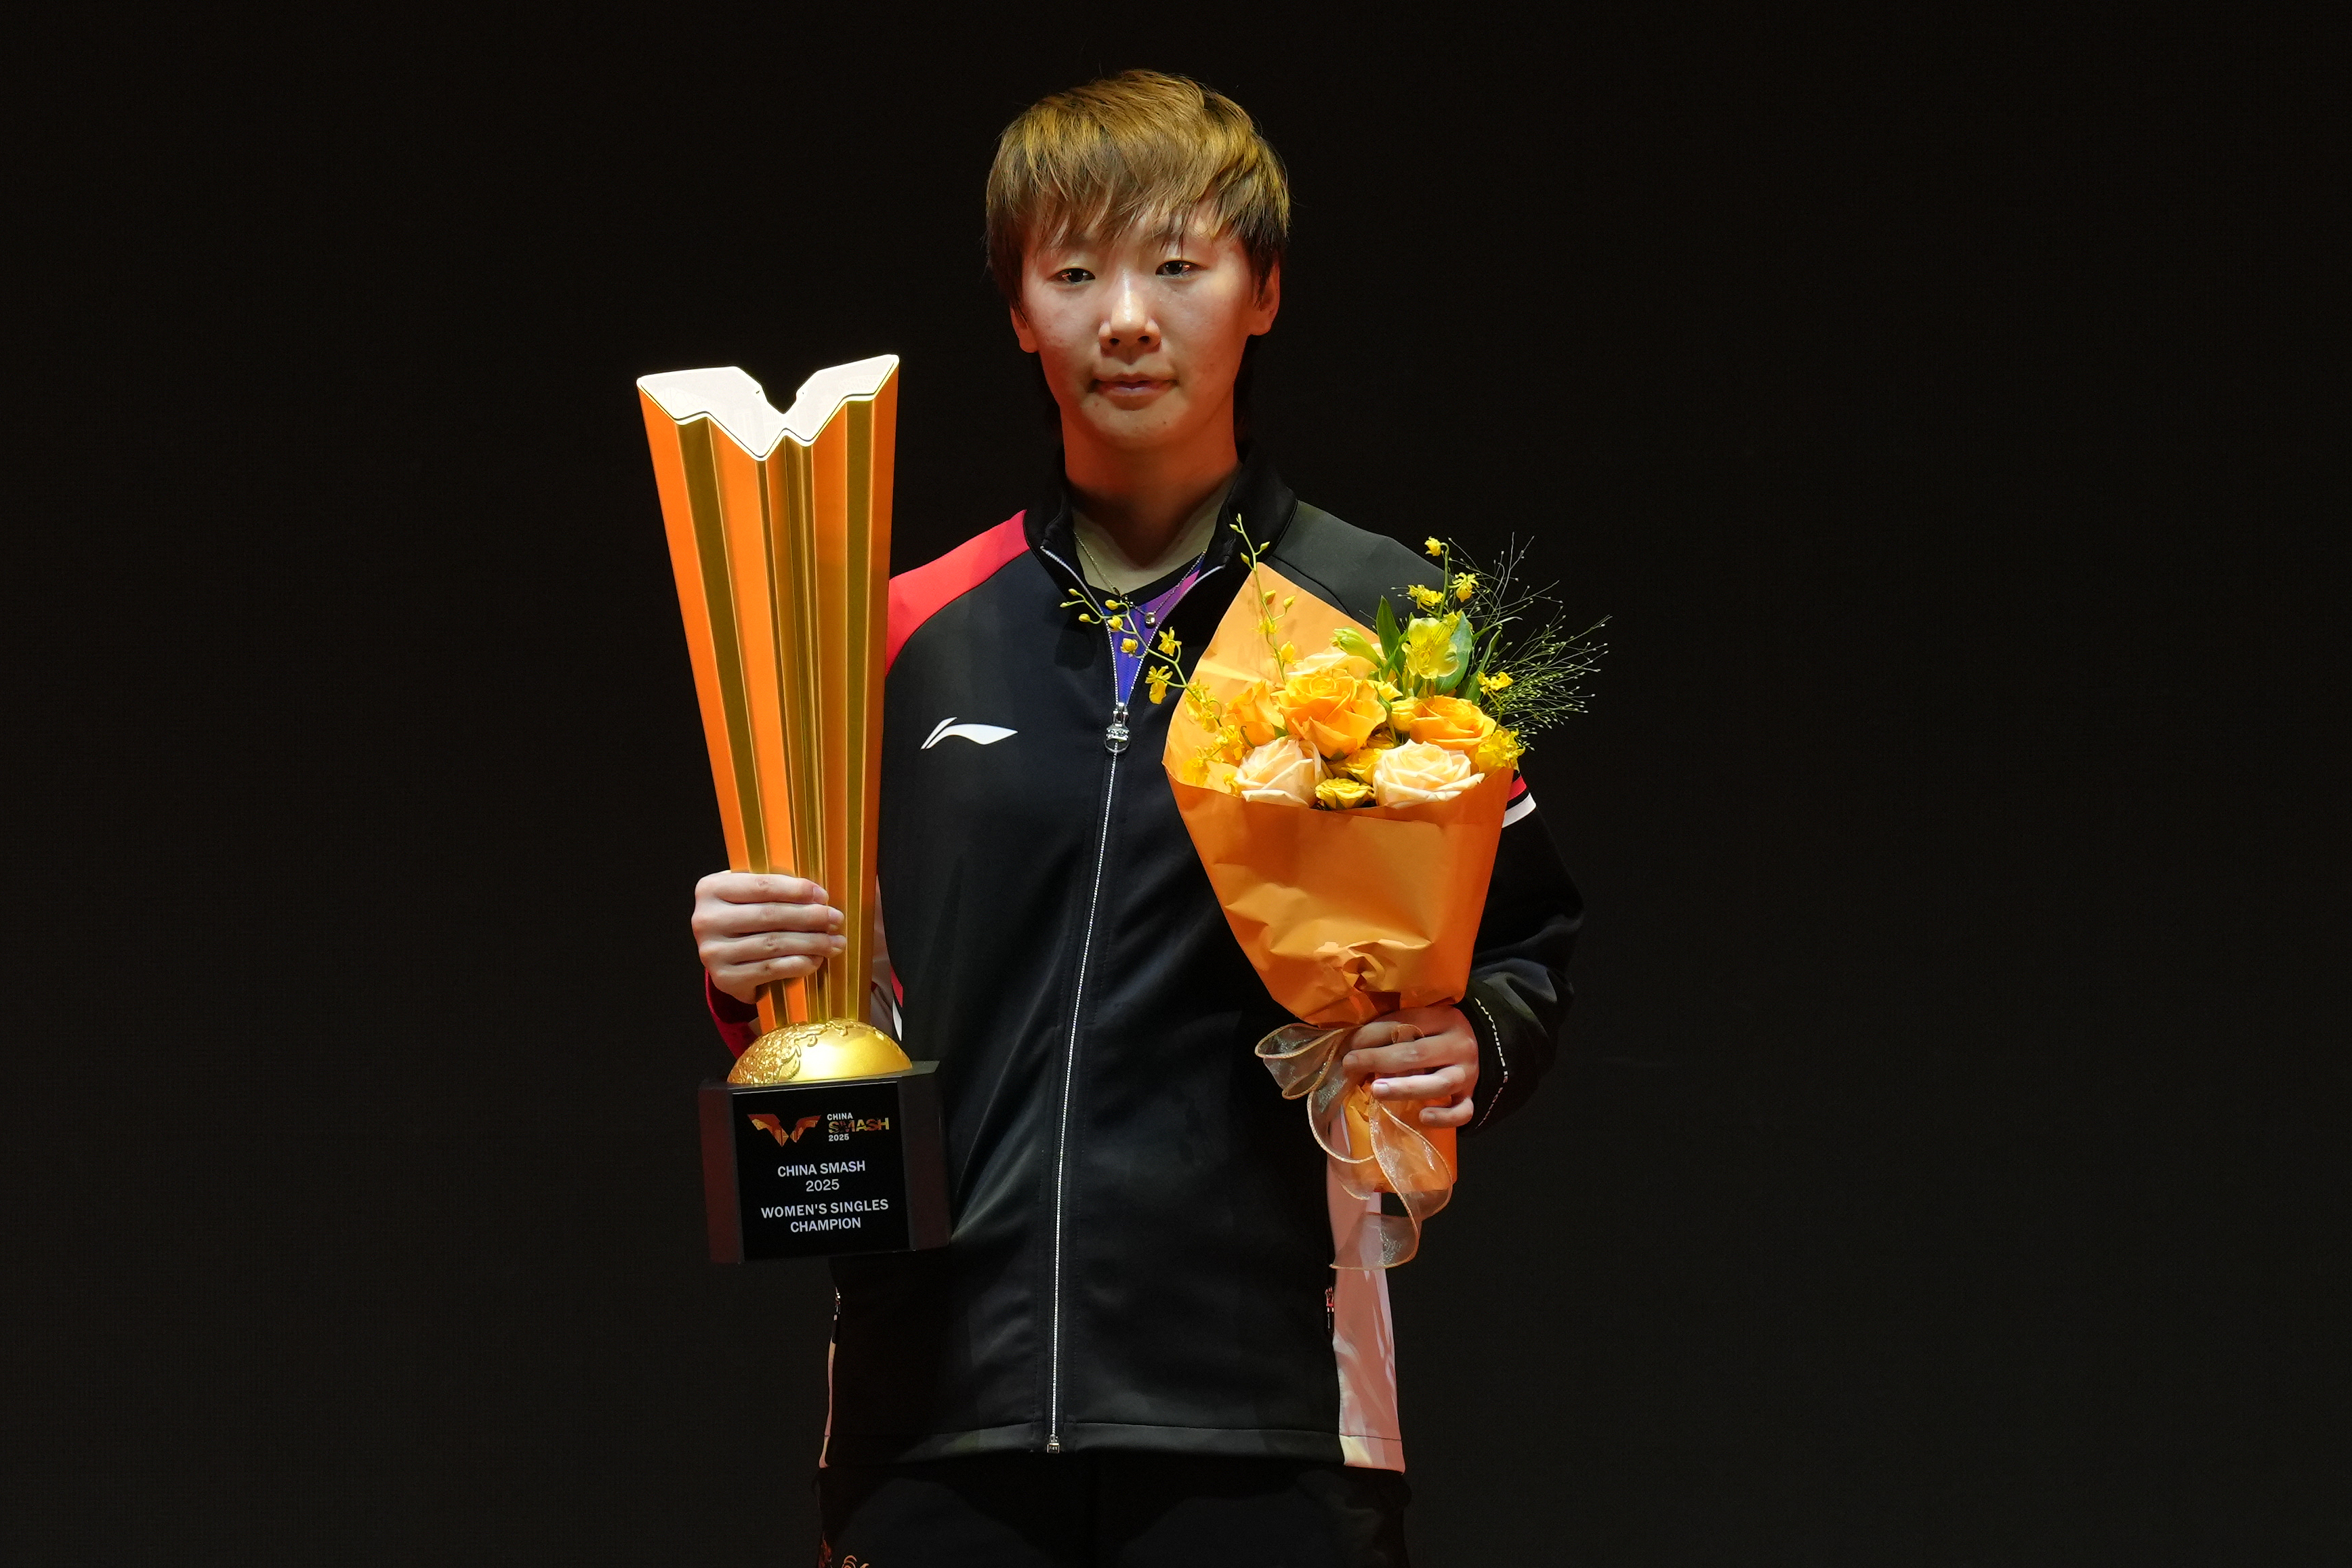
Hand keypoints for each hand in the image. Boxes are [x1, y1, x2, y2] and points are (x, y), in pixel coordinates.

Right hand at [692, 872, 844, 1003]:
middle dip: (810, 917)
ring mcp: (712, 951)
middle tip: (836, 919)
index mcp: (711, 888)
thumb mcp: (750, 895)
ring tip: (835, 942)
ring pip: (773, 944)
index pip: (762, 886)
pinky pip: (769, 970)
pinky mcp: (724, 978)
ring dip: (811, 943)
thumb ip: (774, 887)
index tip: (824, 895)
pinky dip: (797, 964)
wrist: (725, 956)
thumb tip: (818, 895)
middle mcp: (705, 920)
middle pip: (770, 915)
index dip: (797, 890)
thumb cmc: (746, 917)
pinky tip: (815, 960)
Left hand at [1339, 1005, 1479, 1127]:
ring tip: (1376, 1091)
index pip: (1407, 1023)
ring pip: (1440, 1084)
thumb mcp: (1423, 1021)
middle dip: (1380, 1060)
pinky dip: (1444, 1117)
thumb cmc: (1438, 1033)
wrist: (1482, 1046)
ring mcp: (1468, 1073)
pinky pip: (1463, 1111)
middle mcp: (1458, 1045)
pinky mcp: (1471, 1097)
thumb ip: (1394, 1029)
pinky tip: (1423, 1117)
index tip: (1349, 1046)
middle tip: (1351, 1065)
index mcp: (1444, 1017)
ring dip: (1406, 1088)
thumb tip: (1351, 1044)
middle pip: (1419, 1054)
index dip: (1374, 1034)